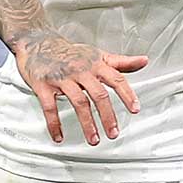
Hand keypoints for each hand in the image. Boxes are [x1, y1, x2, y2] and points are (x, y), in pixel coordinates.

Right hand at [14, 32, 147, 144]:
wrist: (37, 42)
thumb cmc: (71, 53)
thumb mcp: (97, 55)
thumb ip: (121, 62)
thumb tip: (144, 61)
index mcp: (95, 64)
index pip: (116, 79)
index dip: (127, 94)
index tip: (135, 109)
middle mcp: (80, 70)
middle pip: (98, 94)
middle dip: (108, 116)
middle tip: (114, 134)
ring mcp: (62, 78)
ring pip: (78, 102)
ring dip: (87, 124)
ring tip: (94, 140)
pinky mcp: (44, 85)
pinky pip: (50, 108)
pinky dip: (55, 124)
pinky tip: (59, 137)